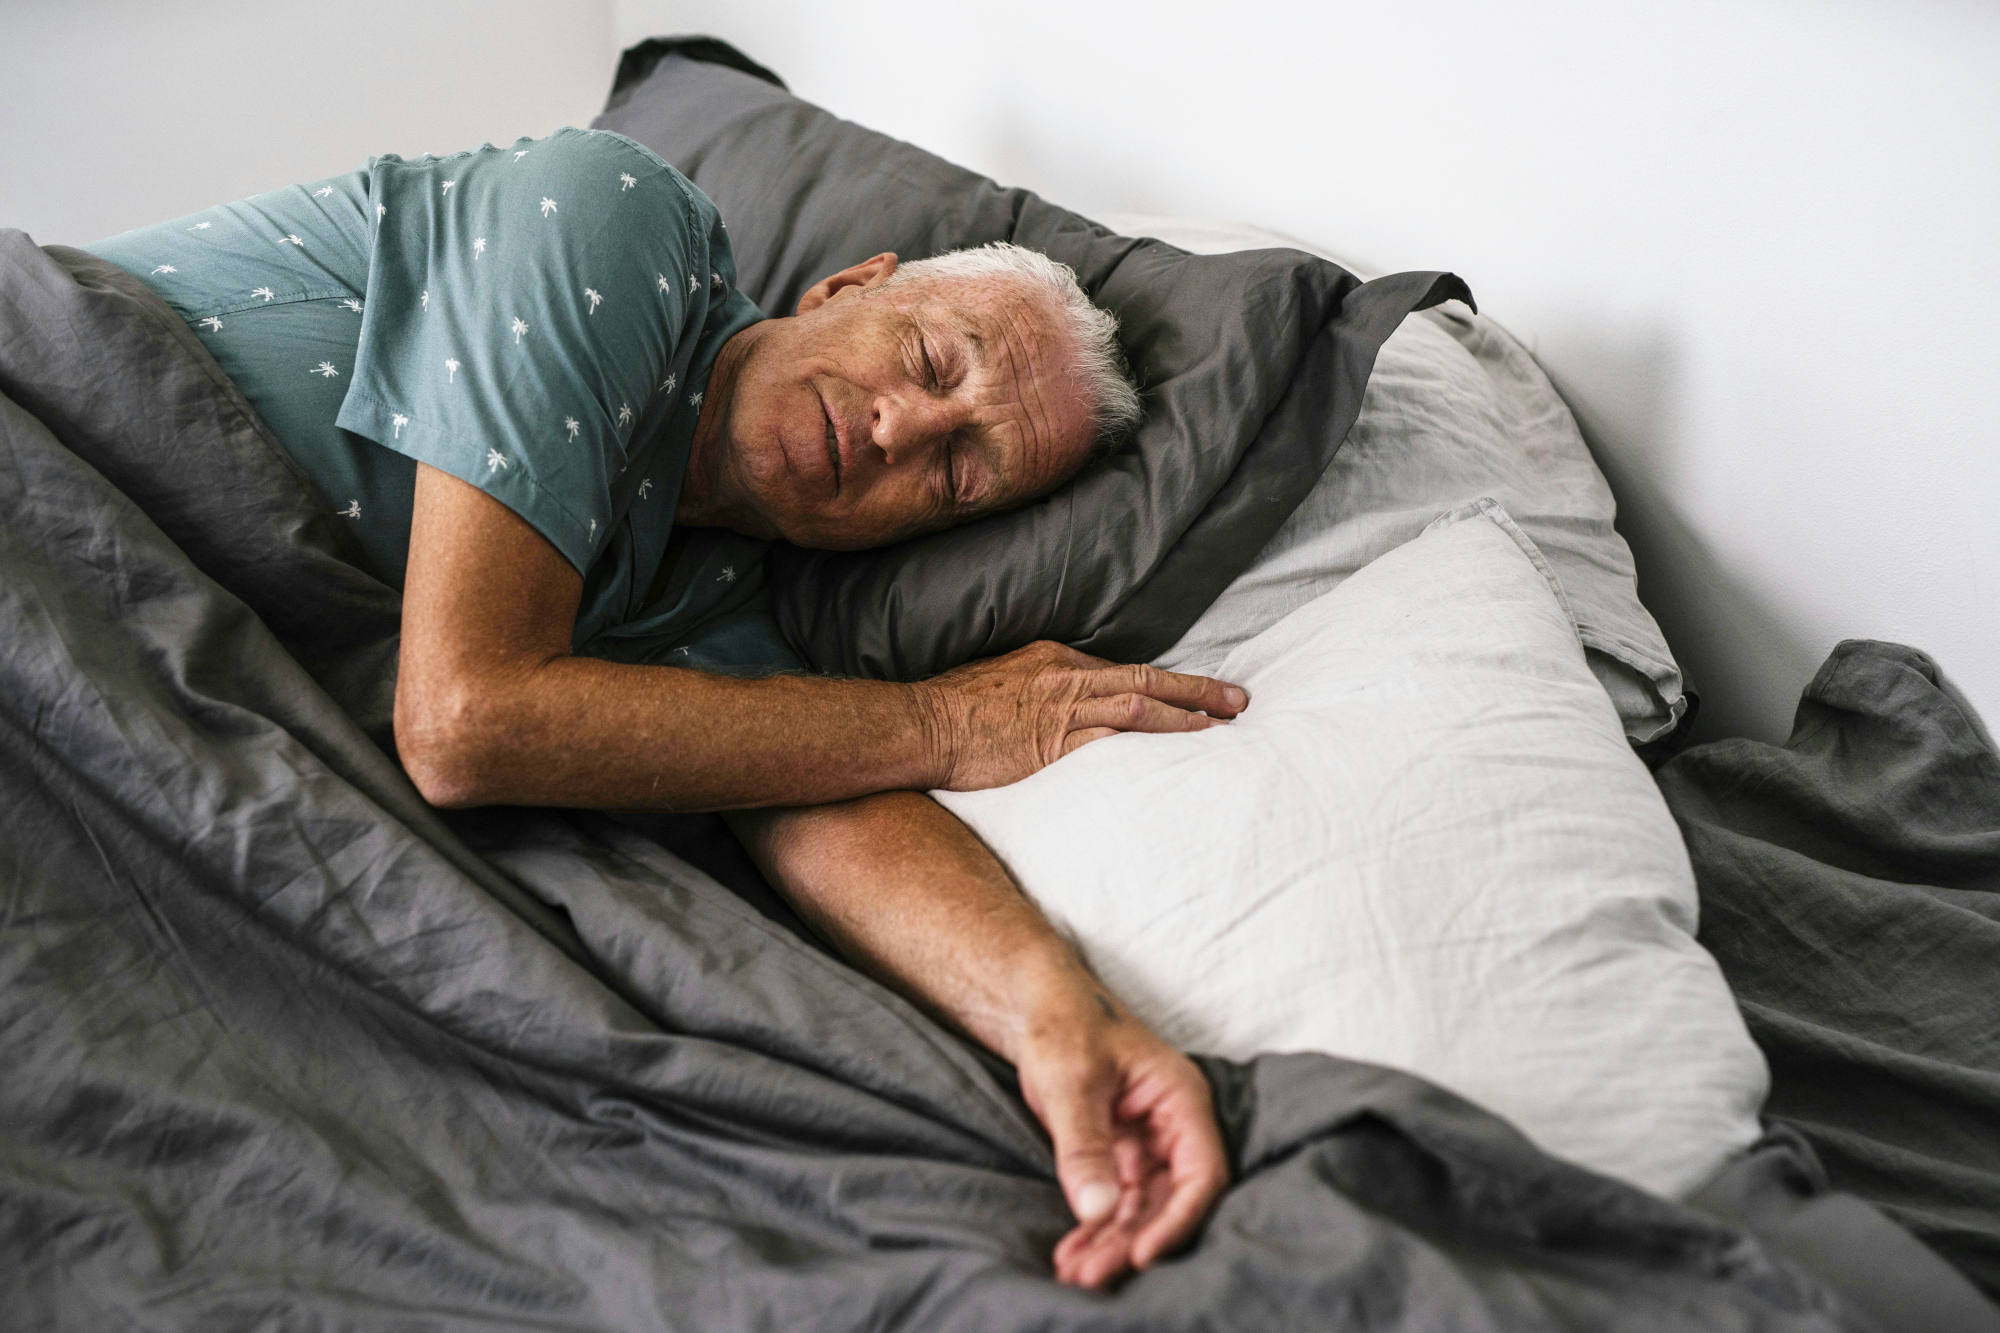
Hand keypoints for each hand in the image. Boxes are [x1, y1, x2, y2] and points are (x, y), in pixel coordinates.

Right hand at [913, 641, 1247, 791]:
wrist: (921, 725)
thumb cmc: (952, 710)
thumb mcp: (1002, 682)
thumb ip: (1038, 692)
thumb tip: (1059, 708)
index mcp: (1055, 660)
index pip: (1124, 670)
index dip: (1166, 684)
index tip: (1198, 695)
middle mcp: (1066, 677)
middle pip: (1146, 679)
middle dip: (1197, 691)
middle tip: (1239, 701)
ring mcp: (1063, 708)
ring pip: (1141, 704)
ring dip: (1187, 715)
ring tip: (1224, 726)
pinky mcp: (1054, 742)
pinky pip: (1115, 739)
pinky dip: (1152, 741)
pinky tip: (1181, 751)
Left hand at [1015, 989, 1230, 1288]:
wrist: (1036, 1005)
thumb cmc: (1064, 1025)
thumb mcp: (1071, 1081)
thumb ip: (1084, 1144)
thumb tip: (1096, 1209)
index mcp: (1181, 1099)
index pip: (1201, 1171)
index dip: (1177, 1218)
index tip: (1141, 1253)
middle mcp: (1174, 1126)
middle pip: (1170, 1198)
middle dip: (1133, 1239)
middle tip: (1092, 1275)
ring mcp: (1148, 1143)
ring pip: (1142, 1206)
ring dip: (1112, 1241)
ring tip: (1075, 1272)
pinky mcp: (1121, 1155)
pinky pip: (1117, 1201)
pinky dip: (1097, 1228)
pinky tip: (1072, 1254)